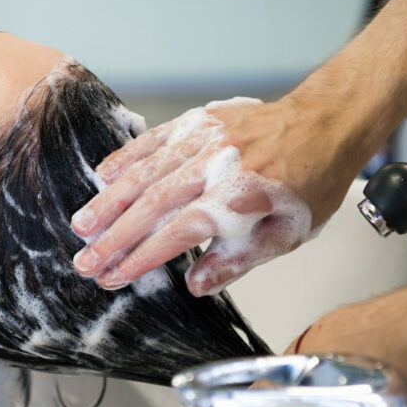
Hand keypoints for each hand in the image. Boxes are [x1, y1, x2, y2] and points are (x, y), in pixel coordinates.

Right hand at [71, 95, 362, 295]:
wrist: (325, 124)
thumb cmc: (309, 182)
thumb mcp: (286, 235)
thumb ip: (238, 260)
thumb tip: (195, 284)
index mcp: (239, 198)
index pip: (176, 234)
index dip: (140, 259)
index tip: (113, 277)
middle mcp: (215, 167)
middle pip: (151, 206)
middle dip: (113, 238)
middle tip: (86, 262)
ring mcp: (204, 140)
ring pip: (145, 173)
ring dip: (109, 202)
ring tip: (82, 227)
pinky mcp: (198, 121)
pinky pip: (153, 140)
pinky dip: (125, 158)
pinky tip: (102, 177)